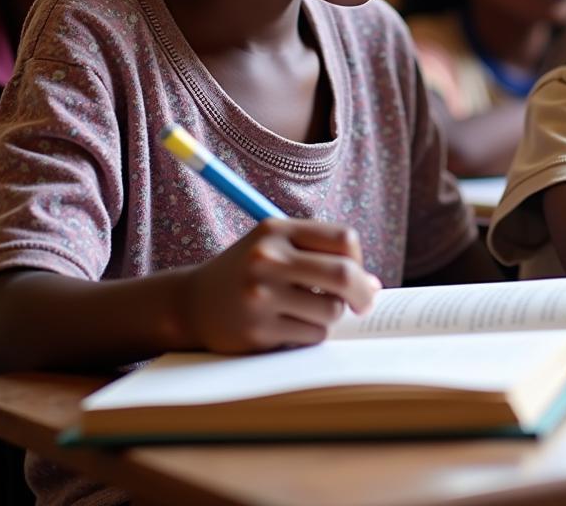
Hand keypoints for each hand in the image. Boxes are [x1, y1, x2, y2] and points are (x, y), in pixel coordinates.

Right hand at [181, 219, 380, 352]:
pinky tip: (288, 326)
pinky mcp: (257, 330)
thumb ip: (323, 257)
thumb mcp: (277, 248)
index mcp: (276, 230)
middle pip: (342, 274)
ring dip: (329, 315)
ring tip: (306, 310)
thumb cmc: (248, 272)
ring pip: (331, 310)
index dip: (359, 260)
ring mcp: (260, 296)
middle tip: (365, 304)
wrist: (191, 304)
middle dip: (363, 293)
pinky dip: (311, 333)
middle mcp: (267, 259)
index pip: (343, 239)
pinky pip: (312, 335)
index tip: (356, 274)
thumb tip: (374, 286)